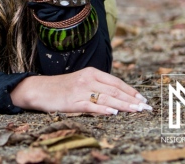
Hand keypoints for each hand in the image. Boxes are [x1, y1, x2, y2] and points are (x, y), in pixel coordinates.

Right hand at [10, 67, 152, 114]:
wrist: (38, 89)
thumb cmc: (62, 87)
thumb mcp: (81, 81)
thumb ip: (98, 86)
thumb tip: (119, 95)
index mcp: (91, 72)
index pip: (116, 82)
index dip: (131, 91)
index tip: (144, 99)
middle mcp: (87, 79)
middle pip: (114, 90)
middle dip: (132, 100)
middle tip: (146, 108)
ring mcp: (79, 90)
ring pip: (106, 98)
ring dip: (123, 105)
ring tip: (137, 110)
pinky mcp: (72, 102)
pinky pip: (91, 106)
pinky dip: (103, 109)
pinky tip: (113, 112)